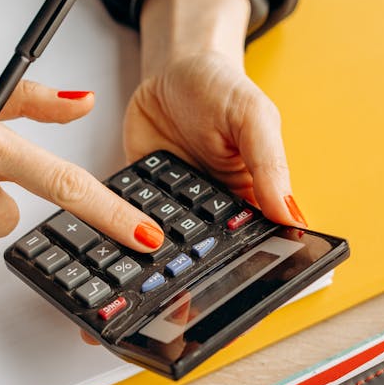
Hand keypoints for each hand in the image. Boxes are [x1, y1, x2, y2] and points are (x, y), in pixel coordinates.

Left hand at [81, 0, 305, 348]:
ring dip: (136, 278)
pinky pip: (120, 226)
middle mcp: (210, 215)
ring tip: (115, 309)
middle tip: (158, 320)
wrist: (173, 65)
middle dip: (177, 293)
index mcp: (249, 202)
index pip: (250, 251)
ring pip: (155, 254)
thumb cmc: (220, 86)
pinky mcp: (134, 198)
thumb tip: (290, 216)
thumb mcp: (253, 116)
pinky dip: (108, 245)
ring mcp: (169, 210)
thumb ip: (269, 163)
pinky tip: (93, 267)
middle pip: (198, 264)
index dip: (236, 282)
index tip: (215, 311)